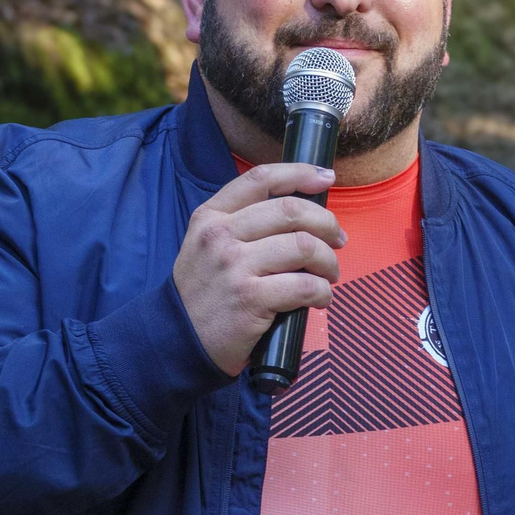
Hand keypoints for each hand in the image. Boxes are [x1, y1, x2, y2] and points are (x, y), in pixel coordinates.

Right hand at [173, 164, 345, 376]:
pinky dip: (323, 292)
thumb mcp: (206, 246)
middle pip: (290, 210)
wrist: (177, 340)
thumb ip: (242, 224)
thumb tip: (302, 215)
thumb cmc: (204, 294)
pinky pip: (305, 286)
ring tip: (329, 274)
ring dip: (328, 261)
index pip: (261, 179)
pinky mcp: (251, 299)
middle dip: (326, 223)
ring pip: (304, 246)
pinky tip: (320, 298)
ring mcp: (235, 267)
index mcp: (211, 216)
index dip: (300, 173)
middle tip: (337, 240)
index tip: (326, 178)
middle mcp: (220, 236)